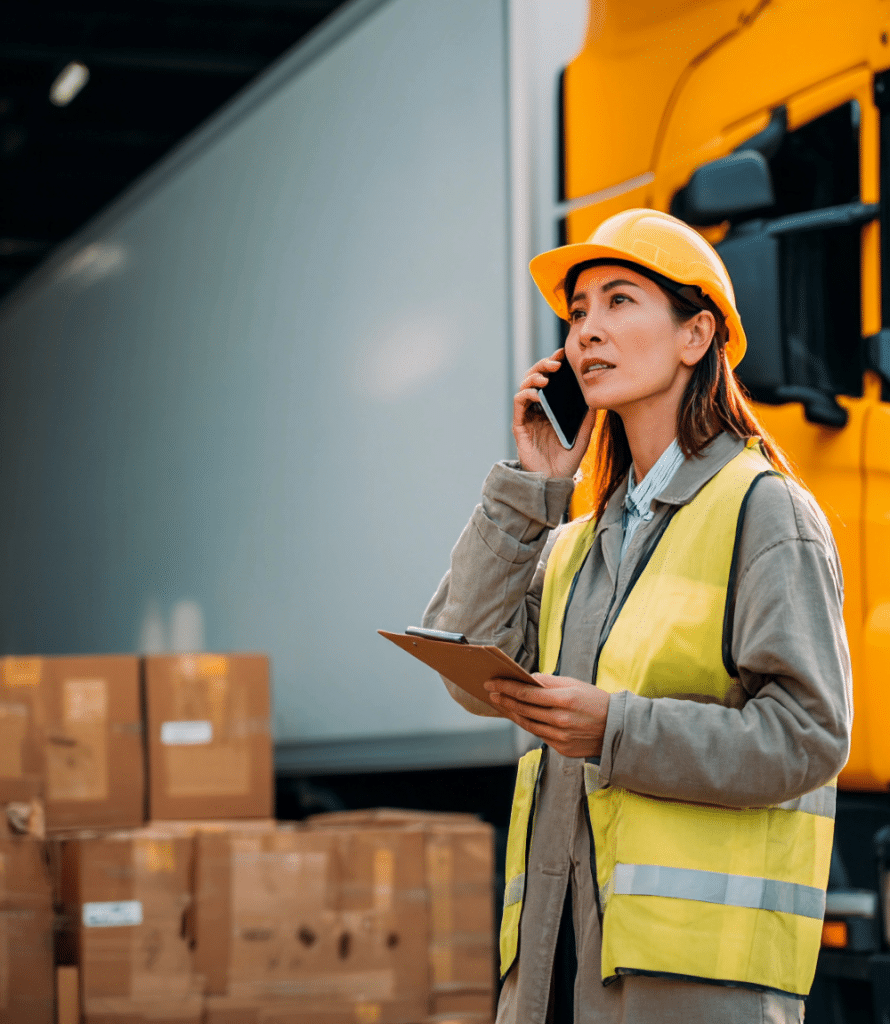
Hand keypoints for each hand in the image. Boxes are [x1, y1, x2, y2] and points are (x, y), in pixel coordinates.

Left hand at [484, 673, 609, 757]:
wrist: (617, 729)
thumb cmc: (594, 701)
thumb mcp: (574, 684)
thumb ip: (549, 682)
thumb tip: (527, 678)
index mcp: (565, 700)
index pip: (527, 693)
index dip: (506, 687)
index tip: (492, 682)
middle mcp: (561, 720)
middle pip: (524, 709)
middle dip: (504, 700)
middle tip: (491, 692)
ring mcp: (561, 737)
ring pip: (528, 724)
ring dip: (512, 713)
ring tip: (501, 704)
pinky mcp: (562, 749)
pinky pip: (539, 735)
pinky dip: (527, 725)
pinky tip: (519, 717)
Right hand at [512, 350, 595, 478]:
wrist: (554, 480)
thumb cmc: (568, 459)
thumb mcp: (584, 435)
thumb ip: (588, 417)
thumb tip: (596, 397)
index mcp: (553, 407)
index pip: (552, 380)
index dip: (555, 365)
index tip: (564, 354)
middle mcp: (539, 409)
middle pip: (536, 378)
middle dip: (543, 365)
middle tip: (556, 362)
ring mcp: (528, 416)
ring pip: (525, 386)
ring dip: (534, 377)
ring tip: (546, 377)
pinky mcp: (520, 425)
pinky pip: (519, 403)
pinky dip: (527, 394)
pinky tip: (538, 394)